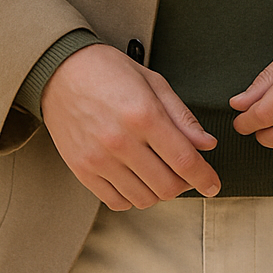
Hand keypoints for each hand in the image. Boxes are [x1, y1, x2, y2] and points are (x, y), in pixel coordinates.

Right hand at [40, 43, 219, 210]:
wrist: (59, 71)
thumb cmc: (108, 70)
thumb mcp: (152, 82)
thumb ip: (181, 116)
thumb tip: (206, 144)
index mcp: (143, 115)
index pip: (184, 161)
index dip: (205, 178)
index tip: (213, 185)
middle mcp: (121, 141)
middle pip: (167, 186)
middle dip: (184, 184)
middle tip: (185, 173)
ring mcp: (99, 159)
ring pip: (144, 198)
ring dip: (159, 191)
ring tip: (159, 172)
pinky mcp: (82, 170)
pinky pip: (116, 201)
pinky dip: (133, 196)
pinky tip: (136, 178)